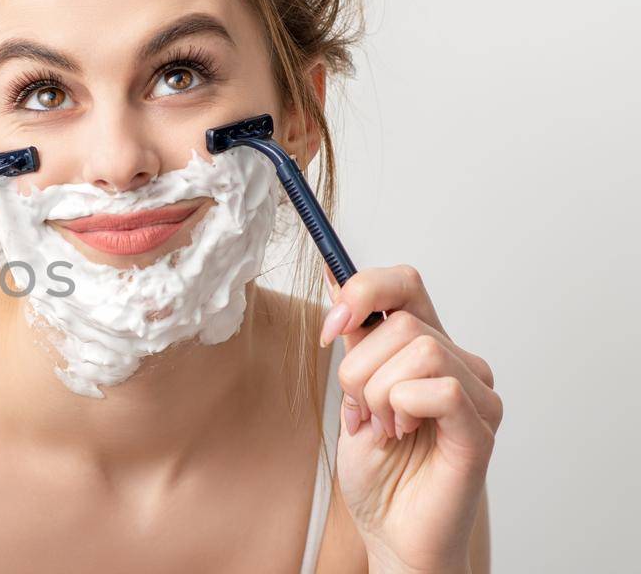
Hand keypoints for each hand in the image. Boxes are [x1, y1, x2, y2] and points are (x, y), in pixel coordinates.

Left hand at [324, 265, 502, 572]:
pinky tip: (402, 434)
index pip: (404, 283)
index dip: (362, 290)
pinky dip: (403, 408)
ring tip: (383, 427)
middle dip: (358, 369)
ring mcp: (476, 395)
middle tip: (359, 411)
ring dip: (379, 393)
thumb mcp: (351, 393)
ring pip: (420, 350)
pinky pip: (439, 389)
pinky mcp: (479, 428)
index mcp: (426, 348)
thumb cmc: (379, 471)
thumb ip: (353, 340)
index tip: (330, 326)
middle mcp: (459, 363)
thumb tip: (333, 276)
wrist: (391, 532)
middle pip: (402, 322)